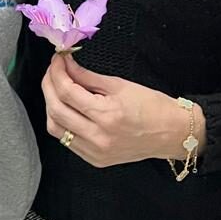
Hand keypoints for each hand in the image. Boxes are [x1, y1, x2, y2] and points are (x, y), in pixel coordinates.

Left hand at [41, 53, 205, 167]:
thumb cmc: (152, 106)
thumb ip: (88, 77)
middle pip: (56, 110)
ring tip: (57, 88)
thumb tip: (66, 64)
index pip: (68, 92)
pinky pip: (66, 140)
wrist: (172, 133)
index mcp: (107, 116)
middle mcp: (98, 137)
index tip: (58, 59)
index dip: (57, 72)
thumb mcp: (120, 85)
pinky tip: (67, 108)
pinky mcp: (94, 160)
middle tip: (53, 70)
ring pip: (56, 128)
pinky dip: (61, 122)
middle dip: (49, 85)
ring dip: (51, 105)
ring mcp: (95, 152)